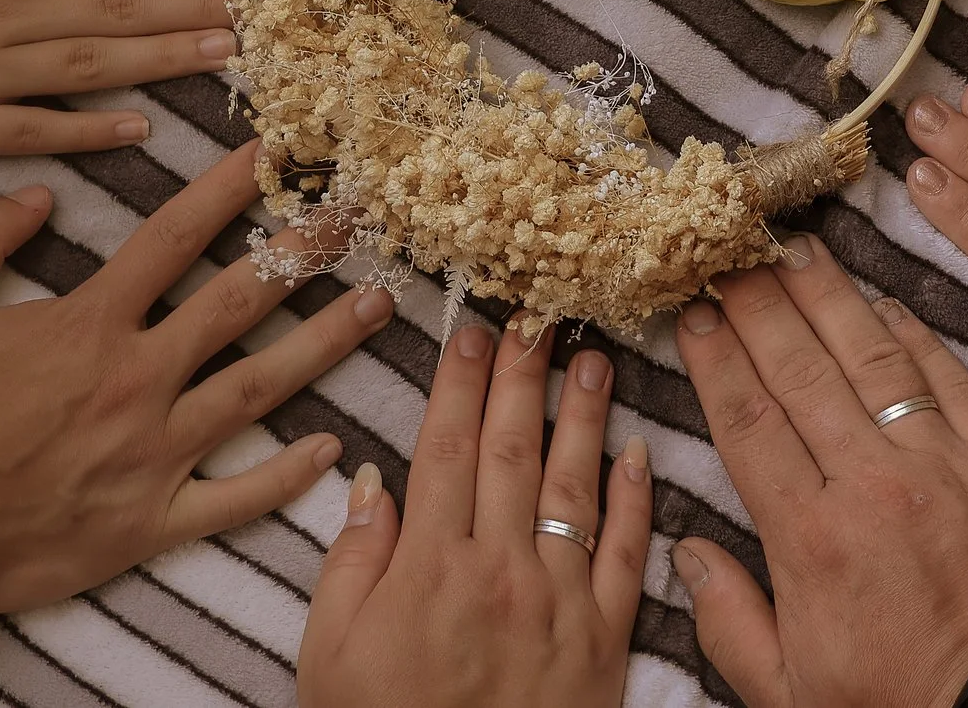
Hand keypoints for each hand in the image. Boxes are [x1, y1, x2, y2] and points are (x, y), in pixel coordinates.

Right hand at [0, 149, 394, 611]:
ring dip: (324, 345)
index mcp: (88, 325)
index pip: (175, 239)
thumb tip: (37, 194)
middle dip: (305, 252)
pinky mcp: (151, 521)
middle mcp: (135, 380)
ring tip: (376, 305)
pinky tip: (333, 448)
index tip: (274, 155)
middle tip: (358, 217)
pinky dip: (285, 474)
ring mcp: (151, 453)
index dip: (228, 189)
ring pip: (258, 389)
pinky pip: (234, 496)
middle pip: (240, 302)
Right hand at [298, 322, 649, 707]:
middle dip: (525, 374)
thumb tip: (370, 480)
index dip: (461, 383)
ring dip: (584, 414)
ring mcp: (558, 603)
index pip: (449, 448)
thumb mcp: (330, 656)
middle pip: (514, 449)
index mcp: (428, 567)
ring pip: (574, 485)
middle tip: (540, 311)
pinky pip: (622, 554)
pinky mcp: (603, 640)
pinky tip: (638, 449)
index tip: (473, 329)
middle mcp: (499, 570)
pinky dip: (634, 497)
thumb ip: (351, 563)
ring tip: (595, 355)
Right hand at [672, 237, 967, 707]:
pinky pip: (955, 383)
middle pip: (801, 373)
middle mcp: (872, 487)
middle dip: (760, 305)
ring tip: (798, 251)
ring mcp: (943, 470)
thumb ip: (731, 619)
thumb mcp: (789, 691)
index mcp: (810, 539)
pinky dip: (919, 337)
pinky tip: (889, 305)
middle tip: (733, 252)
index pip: (749, 422)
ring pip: (875, 360)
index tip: (694, 312)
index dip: (716, 359)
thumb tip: (688, 551)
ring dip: (832, 299)